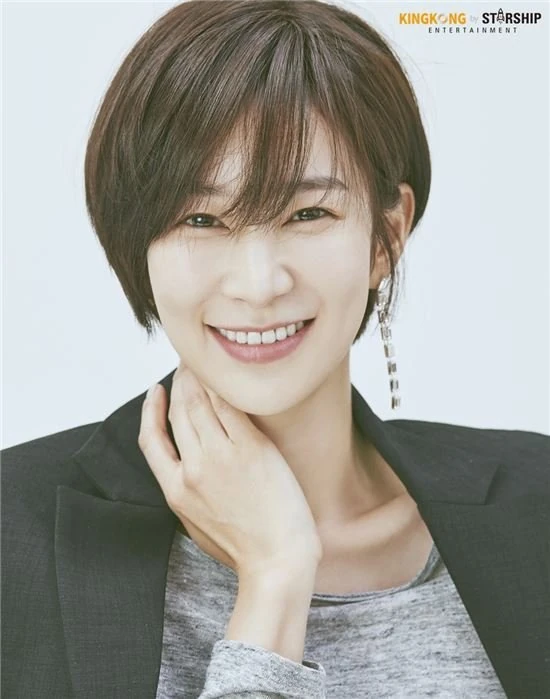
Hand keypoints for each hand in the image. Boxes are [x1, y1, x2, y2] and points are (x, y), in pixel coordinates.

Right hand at [138, 363, 322, 578]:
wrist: (277, 561)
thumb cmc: (244, 547)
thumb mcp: (197, 524)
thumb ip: (186, 491)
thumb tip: (185, 464)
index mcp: (175, 491)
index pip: (151, 439)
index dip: (150, 409)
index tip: (157, 391)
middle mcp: (193, 469)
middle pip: (179, 412)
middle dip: (180, 382)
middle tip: (187, 364)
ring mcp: (221, 457)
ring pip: (201, 403)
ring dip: (200, 378)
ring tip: (204, 364)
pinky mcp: (250, 448)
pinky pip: (230, 407)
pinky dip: (224, 388)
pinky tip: (226, 377)